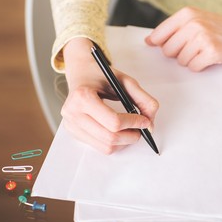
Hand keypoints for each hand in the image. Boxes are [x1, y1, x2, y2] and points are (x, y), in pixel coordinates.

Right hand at [61, 38, 158, 153]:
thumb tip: (150, 124)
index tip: (145, 121)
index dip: (134, 123)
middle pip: (110, 137)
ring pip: (106, 147)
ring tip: (132, 130)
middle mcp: (72, 113)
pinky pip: (100, 147)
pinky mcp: (74, 133)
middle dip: (132, 136)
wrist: (81, 74)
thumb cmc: (101, 76)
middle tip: (142, 128)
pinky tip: (120, 132)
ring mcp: (71, 125)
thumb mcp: (124, 80)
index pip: (113, 121)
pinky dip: (116, 143)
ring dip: (125, 142)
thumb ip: (142, 99)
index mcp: (82, 96)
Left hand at [145, 7, 221, 71]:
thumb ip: (175, 29)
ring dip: (192, 61)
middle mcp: (193, 23)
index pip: (158, 35)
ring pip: (181, 61)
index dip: (163, 45)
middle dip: (180, 54)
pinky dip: (201, 67)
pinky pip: (194, 67)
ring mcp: (202, 37)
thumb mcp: (199, 20)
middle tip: (197, 49)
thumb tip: (150, 41)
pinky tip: (211, 58)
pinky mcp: (212, 51)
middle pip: (168, 51)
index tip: (173, 47)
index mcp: (186, 13)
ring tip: (206, 52)